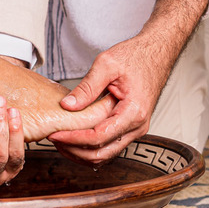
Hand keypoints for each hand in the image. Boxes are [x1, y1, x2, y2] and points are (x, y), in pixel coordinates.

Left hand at [49, 0, 207, 163]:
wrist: (155, 53)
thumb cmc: (136, 56)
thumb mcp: (107, 64)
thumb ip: (88, 86)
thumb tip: (68, 106)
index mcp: (134, 112)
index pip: (99, 136)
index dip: (73, 138)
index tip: (54, 134)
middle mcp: (137, 126)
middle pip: (101, 153)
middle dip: (74, 150)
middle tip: (53, 139)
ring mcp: (135, 129)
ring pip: (105, 154)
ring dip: (81, 152)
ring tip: (60, 140)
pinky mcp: (130, 128)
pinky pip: (109, 146)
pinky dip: (90, 147)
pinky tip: (74, 138)